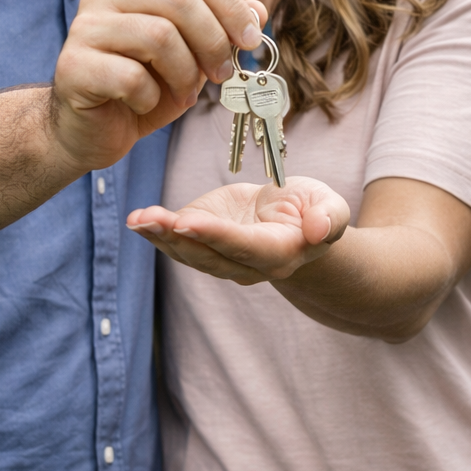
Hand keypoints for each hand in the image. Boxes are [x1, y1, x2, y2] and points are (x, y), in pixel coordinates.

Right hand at [51, 0, 265, 172]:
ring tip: (184, 94)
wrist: (90, 130)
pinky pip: (131, 78)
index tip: (251, 40)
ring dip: (185, 74)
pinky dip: (150, 98)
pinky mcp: (73, 66)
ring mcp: (84, 27)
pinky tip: (143, 104)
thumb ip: (220, 29)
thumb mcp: (192, 56)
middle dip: (213, 41)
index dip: (231, 5)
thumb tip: (260, 10)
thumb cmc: (143, 87)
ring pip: (159, 36)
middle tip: (222, 74)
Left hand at [127, 177, 349, 283]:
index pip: (244, 248)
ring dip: (160, 236)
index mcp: (279, 253)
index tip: (187, 222)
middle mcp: (247, 265)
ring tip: (138, 218)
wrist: (294, 220)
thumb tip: (320, 231)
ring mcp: (222, 259)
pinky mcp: (205, 245)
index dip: (216, 236)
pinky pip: (177, 244)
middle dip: (177, 238)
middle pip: (209, 256)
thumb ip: (329, 218)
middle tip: (151, 219)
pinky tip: (139, 219)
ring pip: (188, 254)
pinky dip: (156, 232)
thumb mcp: (331, 205)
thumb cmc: (314, 209)